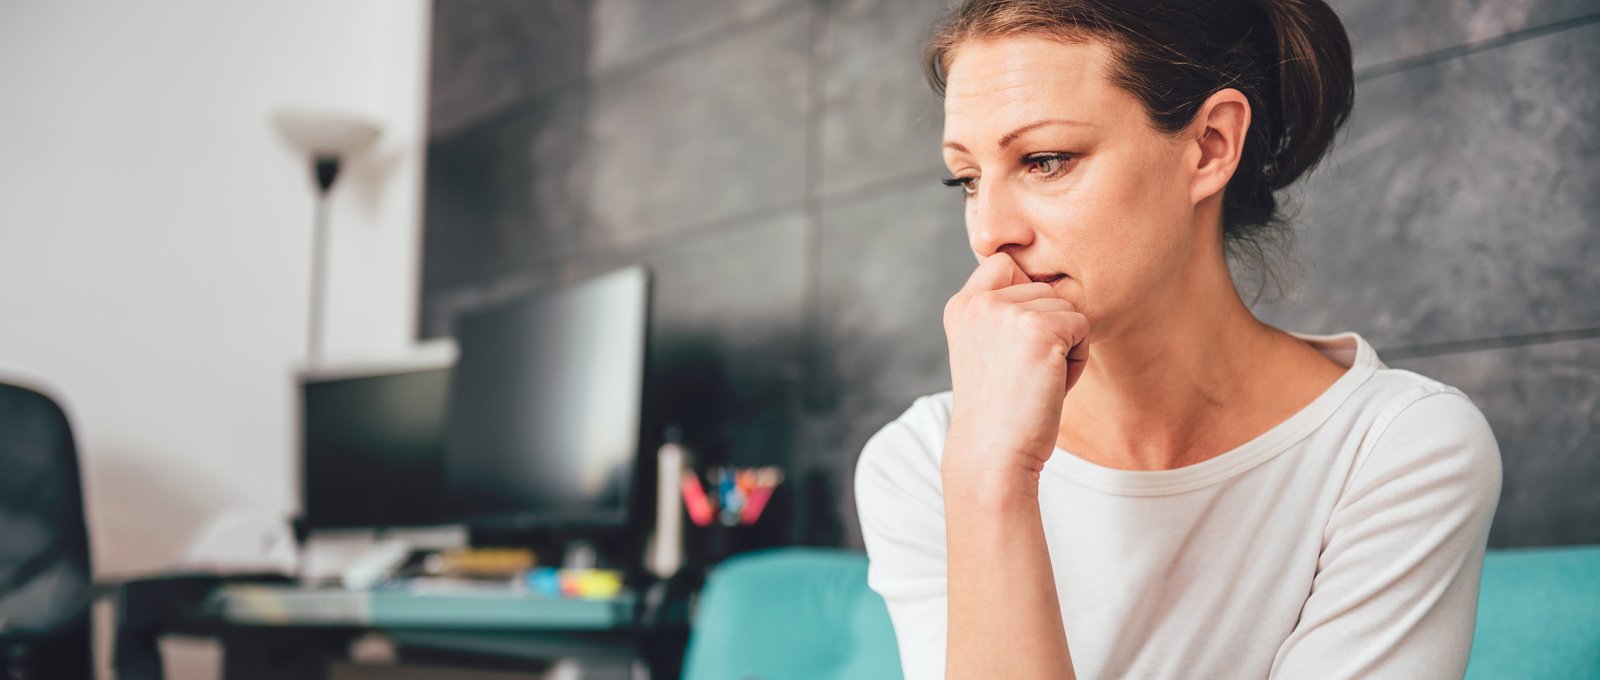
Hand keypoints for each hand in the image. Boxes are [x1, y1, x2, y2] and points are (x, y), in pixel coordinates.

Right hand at [942, 252, 1090, 490]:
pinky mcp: (1040, 329)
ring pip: (1066, 308)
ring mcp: (1008, 313)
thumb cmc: (998, 410)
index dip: (1024, 298)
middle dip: (1047, 329)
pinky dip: (1077, 359)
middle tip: (1023, 372)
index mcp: (961, 305)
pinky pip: (1082, 326)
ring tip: (1035, 380)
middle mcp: (979, 302)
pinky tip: (1050, 385)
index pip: (1005, 264)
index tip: (1014, 345)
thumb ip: (1000, 312)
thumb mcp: (984, 349)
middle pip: (1044, 289)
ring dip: (1064, 345)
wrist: (993, 453)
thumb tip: (1046, 281)